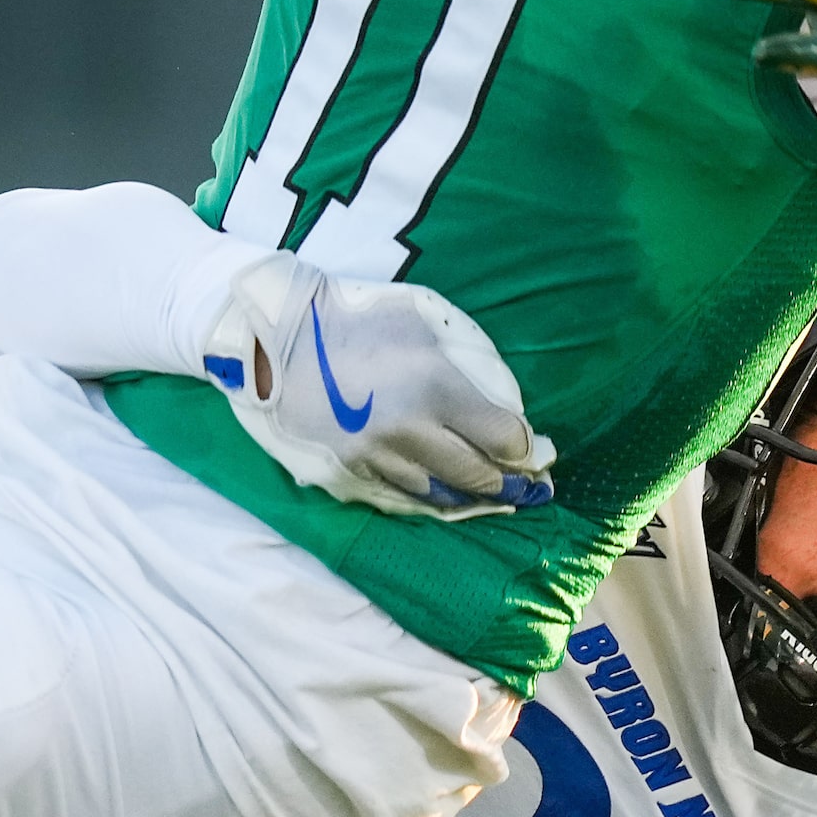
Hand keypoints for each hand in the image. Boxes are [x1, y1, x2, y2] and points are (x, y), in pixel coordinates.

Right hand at [204, 253, 556, 520]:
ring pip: (441, 494)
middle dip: (510, 484)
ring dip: (473, 499)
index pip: (502, 437)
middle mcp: (410, 430)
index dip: (527, 449)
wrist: (279, 339)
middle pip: (476, 474)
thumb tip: (499, 398)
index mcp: (434, 386)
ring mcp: (378, 457)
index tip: (537, 450)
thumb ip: (462, 358)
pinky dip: (432, 500)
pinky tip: (448, 499)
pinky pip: (404, 496)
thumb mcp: (420, 319)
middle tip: (531, 489)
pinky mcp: (351, 473)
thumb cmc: (357, 317)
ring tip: (496, 499)